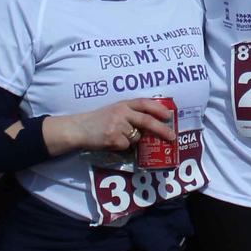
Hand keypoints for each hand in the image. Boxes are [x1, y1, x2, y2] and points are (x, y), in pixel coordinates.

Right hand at [52, 98, 176, 154]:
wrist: (79, 129)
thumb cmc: (98, 121)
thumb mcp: (114, 111)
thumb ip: (130, 114)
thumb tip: (150, 127)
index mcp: (122, 104)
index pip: (144, 103)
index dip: (158, 108)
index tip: (169, 115)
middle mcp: (121, 112)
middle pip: (147, 121)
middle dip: (162, 129)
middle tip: (172, 137)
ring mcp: (117, 125)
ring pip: (136, 137)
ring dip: (133, 141)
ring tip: (118, 137)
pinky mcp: (113, 138)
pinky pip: (126, 146)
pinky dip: (123, 147)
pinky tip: (112, 143)